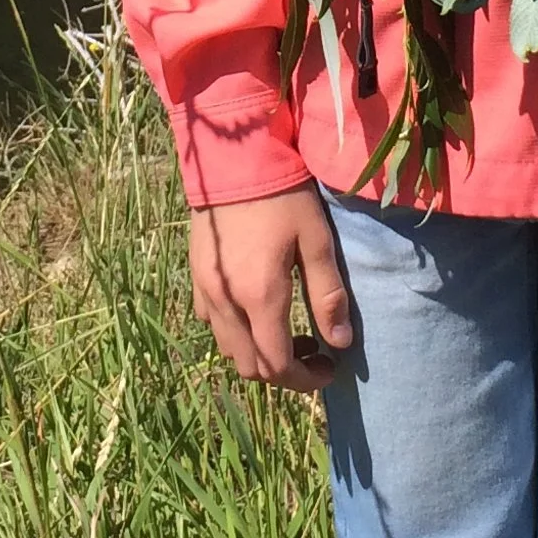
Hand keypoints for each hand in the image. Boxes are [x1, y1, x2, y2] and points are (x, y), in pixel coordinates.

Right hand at [187, 186, 353, 393]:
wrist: (234, 157)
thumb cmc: (283, 196)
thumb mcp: (317, 242)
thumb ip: (328, 295)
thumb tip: (341, 342)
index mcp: (260, 297)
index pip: (278, 365)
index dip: (306, 379)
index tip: (330, 367)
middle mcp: (226, 302)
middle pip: (250, 367)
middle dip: (284, 372)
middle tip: (314, 351)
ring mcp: (206, 291)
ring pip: (229, 349)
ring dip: (258, 355)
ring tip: (287, 332)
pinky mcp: (196, 276)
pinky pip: (212, 323)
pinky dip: (236, 332)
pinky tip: (256, 309)